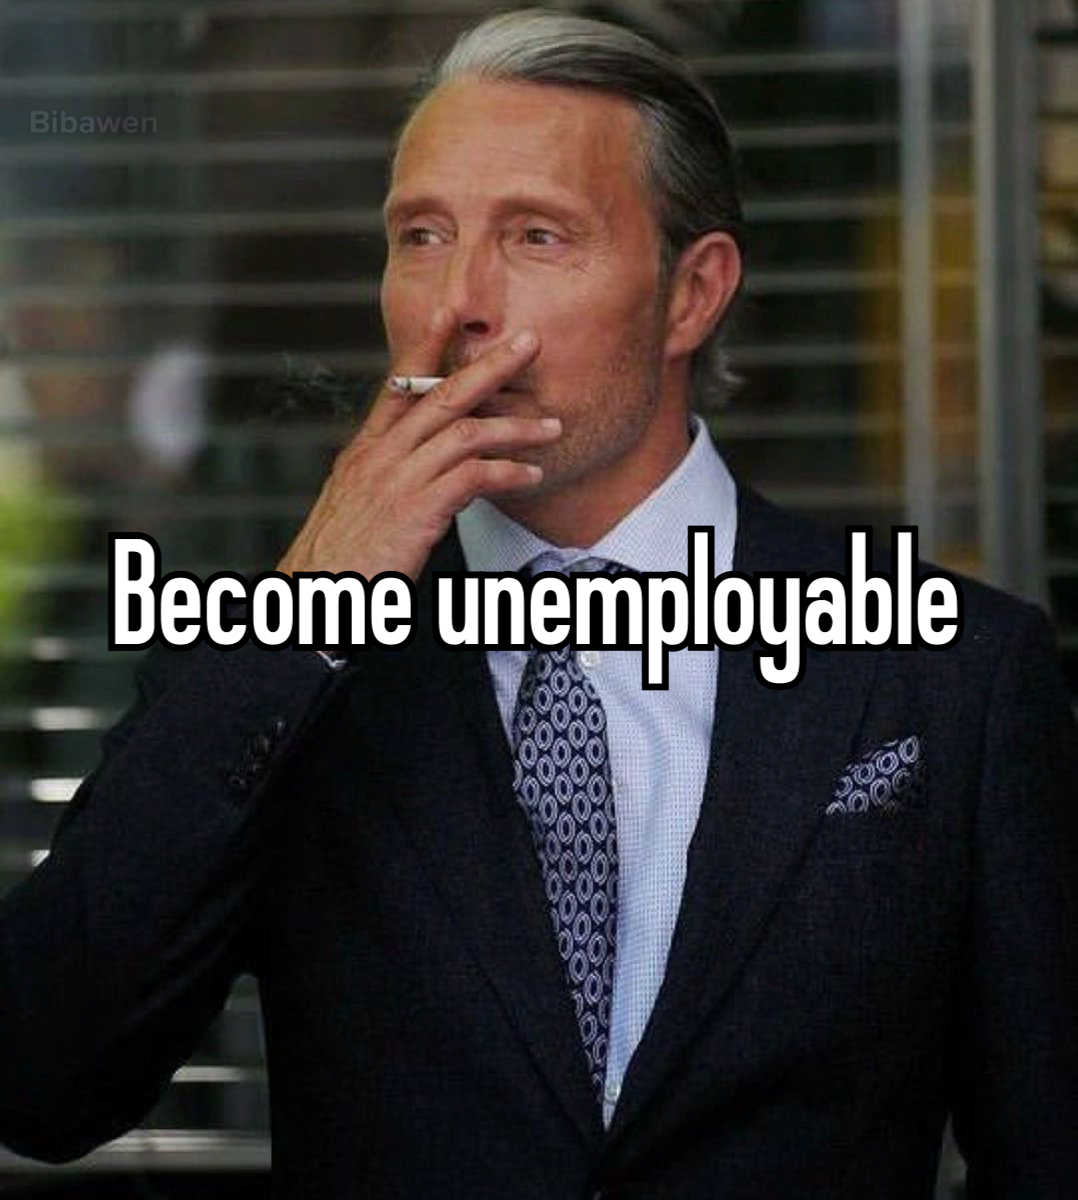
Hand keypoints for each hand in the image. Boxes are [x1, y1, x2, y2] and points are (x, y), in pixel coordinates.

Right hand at [276, 307, 558, 581]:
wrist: (315, 592)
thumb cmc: (340, 560)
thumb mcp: (358, 507)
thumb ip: (391, 481)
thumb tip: (428, 475)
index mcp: (365, 452)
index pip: (398, 385)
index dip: (426, 346)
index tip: (450, 313)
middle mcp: (380, 457)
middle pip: (440, 395)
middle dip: (490, 366)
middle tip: (529, 343)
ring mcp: (396, 481)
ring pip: (465, 433)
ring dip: (515, 428)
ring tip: (552, 427)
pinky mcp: (415, 512)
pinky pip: (471, 478)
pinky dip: (506, 473)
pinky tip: (530, 476)